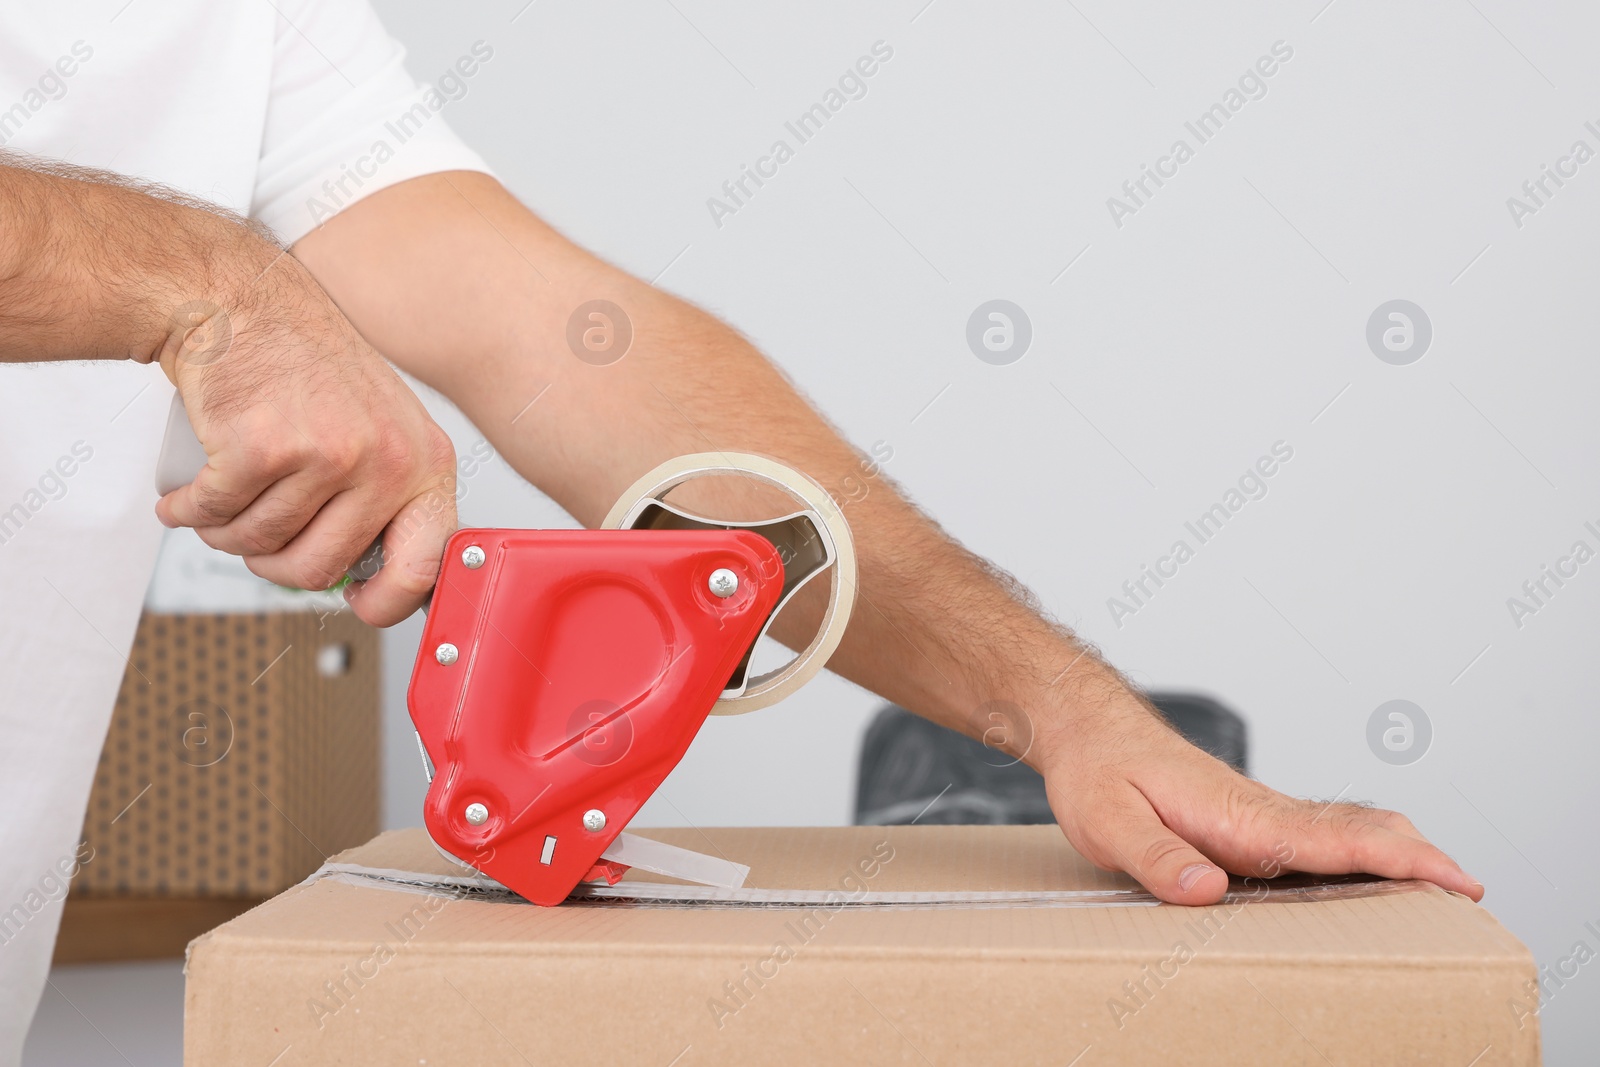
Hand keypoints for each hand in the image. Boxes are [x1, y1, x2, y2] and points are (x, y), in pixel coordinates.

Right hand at [152, 259, 456, 626]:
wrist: (240, 298)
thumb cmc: (304, 361)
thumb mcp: (379, 428)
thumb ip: (386, 497)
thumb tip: (381, 578)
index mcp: (425, 462)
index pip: (425, 564)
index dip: (385, 602)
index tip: (357, 603)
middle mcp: (386, 459)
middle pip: (321, 568)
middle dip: (274, 564)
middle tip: (255, 534)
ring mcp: (328, 453)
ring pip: (261, 544)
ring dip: (224, 532)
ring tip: (220, 498)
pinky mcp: (264, 447)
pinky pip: (215, 514)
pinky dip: (187, 508)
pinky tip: (187, 492)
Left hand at [1033, 682, 1483, 904]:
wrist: (1085, 725)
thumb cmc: (1096, 769)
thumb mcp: (1108, 820)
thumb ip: (1157, 857)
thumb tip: (1208, 888)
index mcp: (1237, 813)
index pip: (1334, 837)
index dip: (1398, 858)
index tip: (1453, 875)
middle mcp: (1259, 810)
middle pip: (1358, 830)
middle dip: (1417, 859)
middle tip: (1469, 890)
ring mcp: (1257, 813)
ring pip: (1344, 829)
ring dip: (1396, 854)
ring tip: (1443, 888)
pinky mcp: (1246, 819)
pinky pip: (1317, 834)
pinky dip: (1361, 849)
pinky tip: (1371, 871)